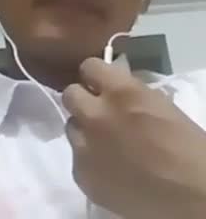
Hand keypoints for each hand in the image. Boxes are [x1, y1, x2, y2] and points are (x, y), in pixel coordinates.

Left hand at [62, 57, 205, 218]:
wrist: (193, 197)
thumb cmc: (186, 148)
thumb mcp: (157, 104)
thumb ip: (127, 93)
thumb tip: (112, 89)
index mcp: (120, 92)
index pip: (88, 66)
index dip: (95, 76)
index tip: (100, 84)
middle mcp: (95, 114)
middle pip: (70, 94)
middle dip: (83, 101)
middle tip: (98, 113)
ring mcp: (84, 145)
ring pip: (71, 126)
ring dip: (84, 131)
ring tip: (105, 145)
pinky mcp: (81, 174)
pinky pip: (76, 158)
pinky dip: (89, 160)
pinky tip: (109, 169)